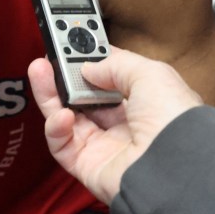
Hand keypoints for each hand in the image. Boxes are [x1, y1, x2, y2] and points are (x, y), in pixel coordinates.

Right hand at [27, 47, 202, 204]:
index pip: (109, 81)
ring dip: (50, 94)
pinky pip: (62, 146)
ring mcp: (104, 147)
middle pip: (83, 98)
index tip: (72, 46)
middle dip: (63, 76)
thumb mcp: (151, 74)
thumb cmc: (174, 121)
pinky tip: (61, 114)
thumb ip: (116, 63)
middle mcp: (124, 126)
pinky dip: (56, 128)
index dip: (90, 63)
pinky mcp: (88, 167)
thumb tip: (88, 67)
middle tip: (48, 56)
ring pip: (65, 118)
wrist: (175, 167)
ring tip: (39, 70)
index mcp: (145, 104)